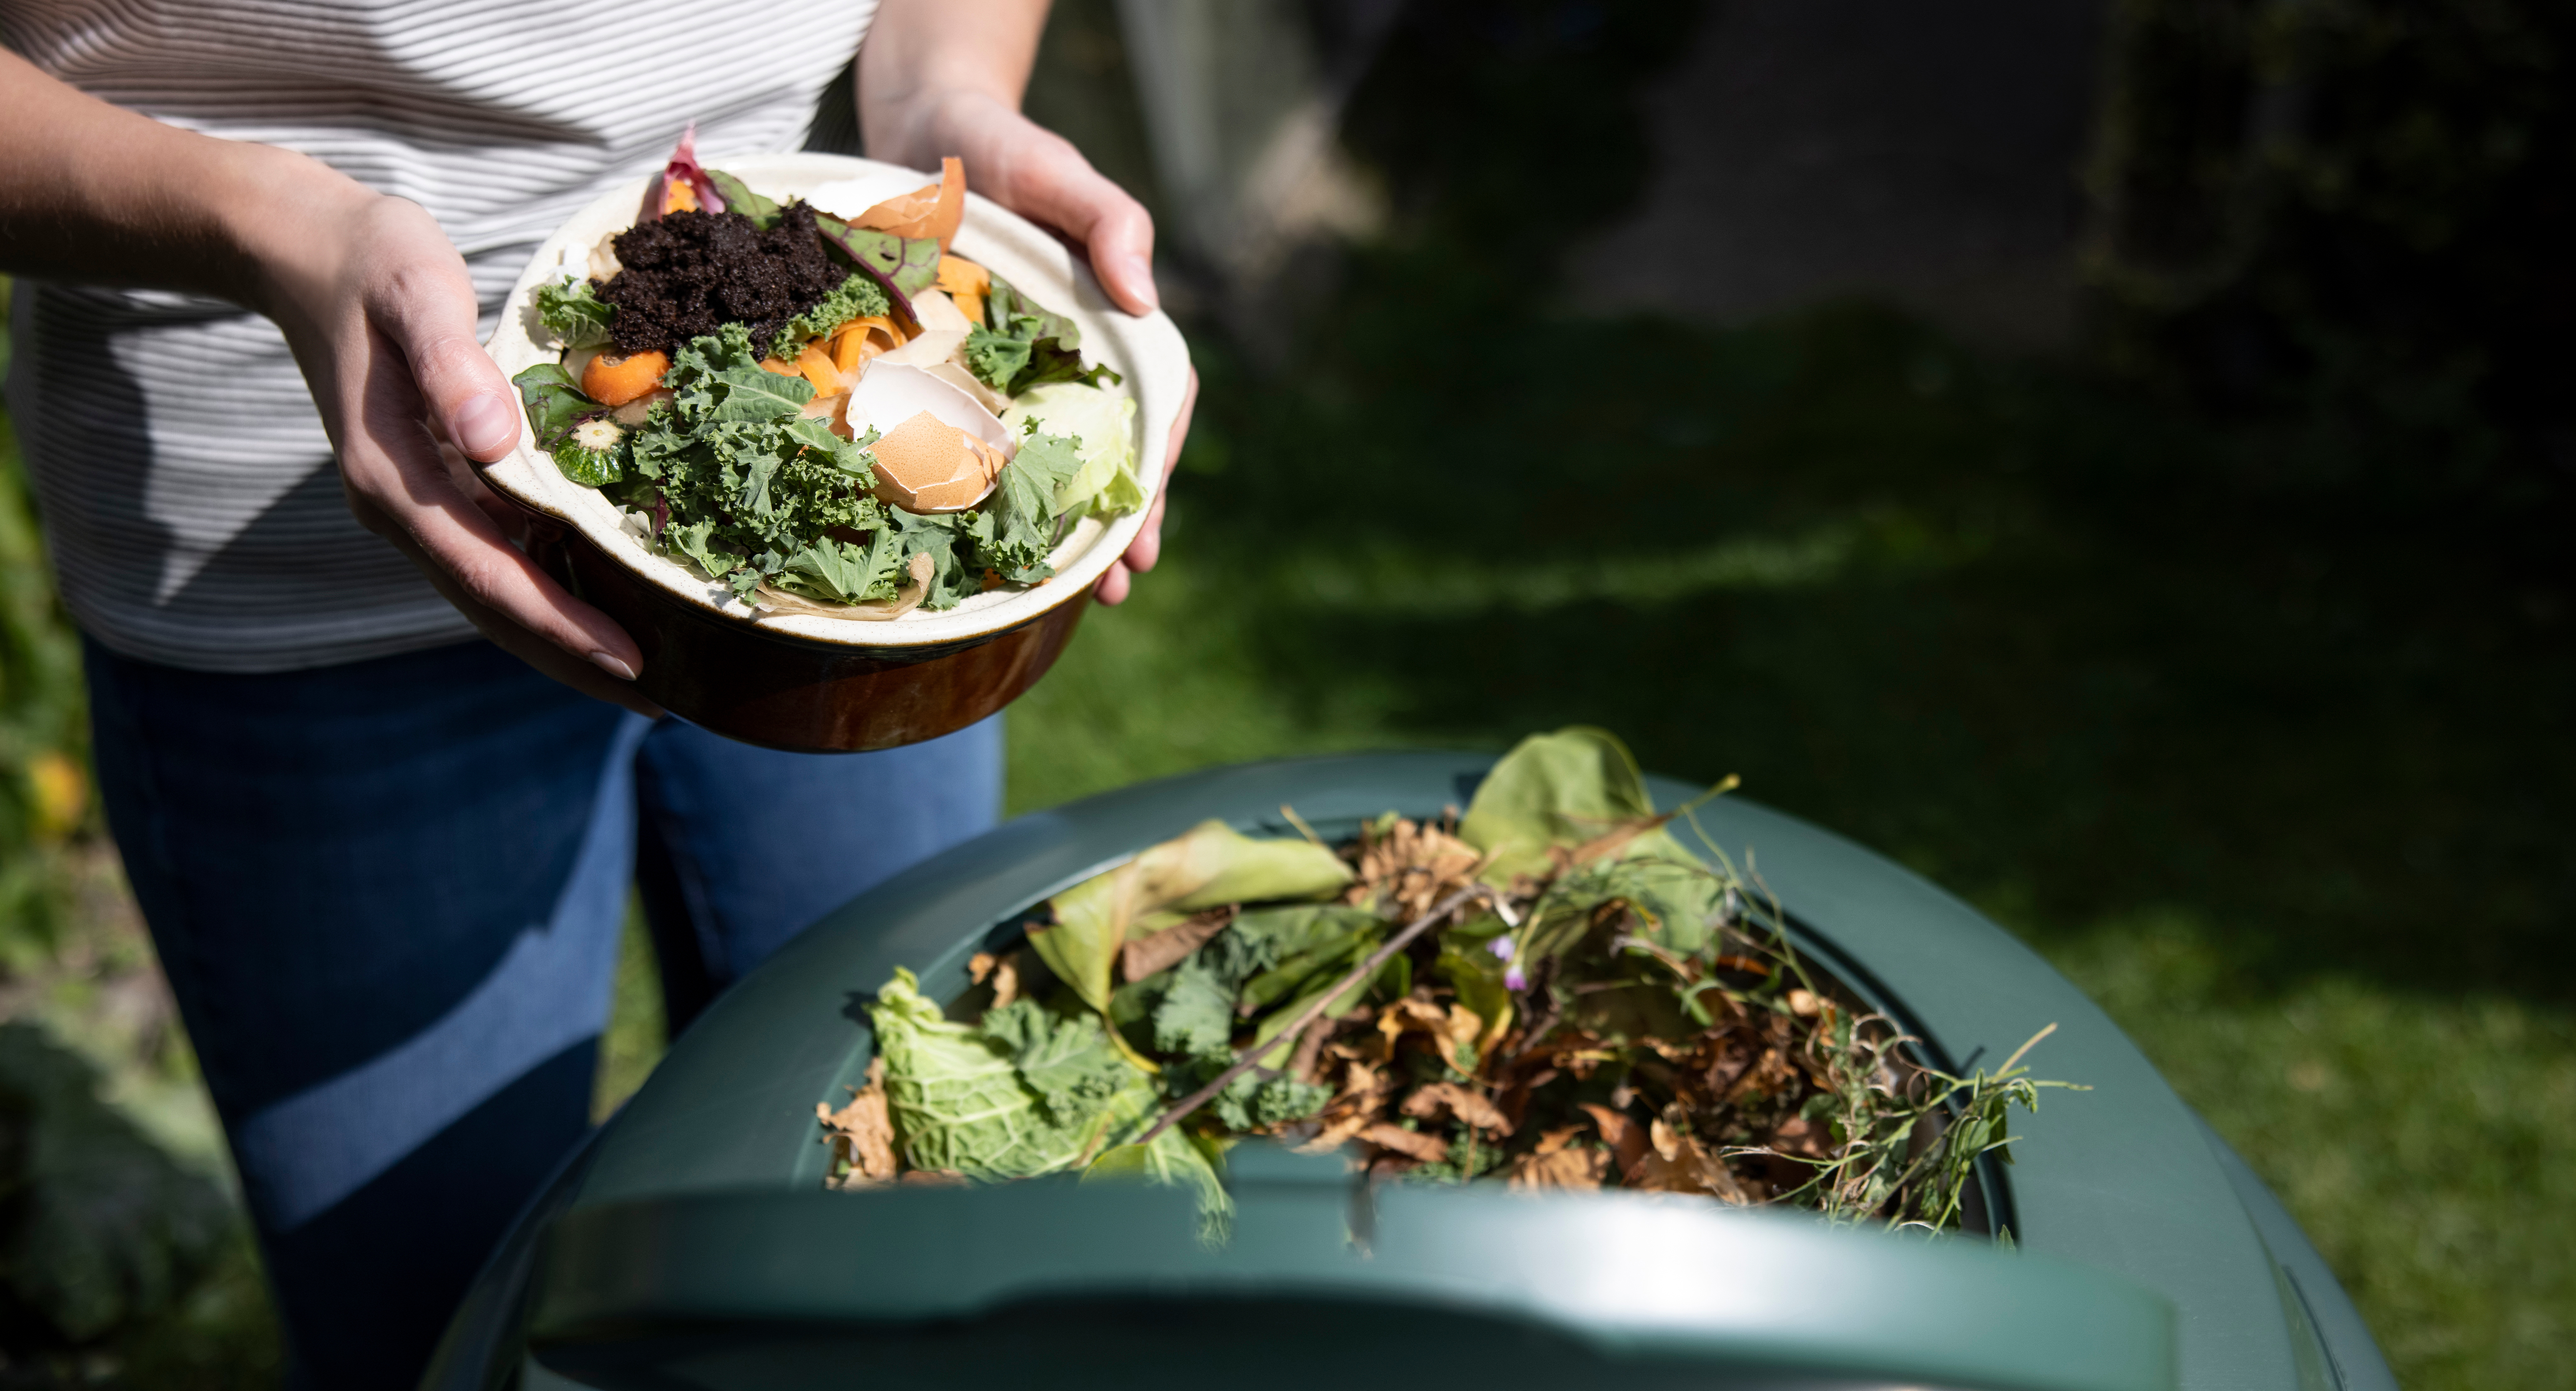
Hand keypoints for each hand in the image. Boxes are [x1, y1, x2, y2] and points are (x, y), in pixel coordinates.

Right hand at [236, 162, 658, 713]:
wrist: (308, 253)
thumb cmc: (372, 263)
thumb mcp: (413, 289)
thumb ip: (448, 361)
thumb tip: (492, 439)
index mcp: (395, 478)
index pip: (488, 576)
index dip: (561, 624)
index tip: (632, 663)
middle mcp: (401, 509)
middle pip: (494, 609)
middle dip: (573, 659)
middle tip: (665, 702)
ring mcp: (415, 505)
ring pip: (494, 595)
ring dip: (563, 639)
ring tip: (649, 675)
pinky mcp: (433, 489)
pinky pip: (495, 559)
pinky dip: (549, 592)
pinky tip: (606, 605)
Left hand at [861, 3, 1191, 605]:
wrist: (923, 130)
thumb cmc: (1003, 148)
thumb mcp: (1059, 172)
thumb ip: (1110, 221)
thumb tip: (1145, 296)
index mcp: (1112, 320)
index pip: (1158, 402)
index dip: (1159, 464)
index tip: (1147, 521)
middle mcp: (1073, 356)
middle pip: (1113, 449)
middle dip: (1119, 520)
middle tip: (1115, 582)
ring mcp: (1019, 370)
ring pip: (1053, 459)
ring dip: (1064, 527)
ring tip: (1067, 593)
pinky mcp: (961, 372)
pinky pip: (981, 440)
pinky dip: (988, 495)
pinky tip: (983, 545)